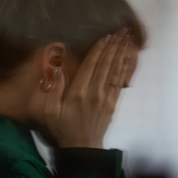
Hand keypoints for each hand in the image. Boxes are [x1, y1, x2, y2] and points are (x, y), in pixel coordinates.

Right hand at [45, 28, 131, 148]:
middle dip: (113, 45)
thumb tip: (58, 69)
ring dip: (121, 53)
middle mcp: (94, 93)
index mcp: (78, 93)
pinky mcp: (112, 104)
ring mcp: (106, 98)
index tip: (105, 36)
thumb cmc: (62, 129)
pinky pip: (119, 82)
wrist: (82, 148)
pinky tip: (127, 58)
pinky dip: (124, 69)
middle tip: (120, 30)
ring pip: (115, 71)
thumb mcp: (50, 111)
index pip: (90, 65)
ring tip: (126, 38)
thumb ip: (54, 90)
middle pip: (106, 64)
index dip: (98, 49)